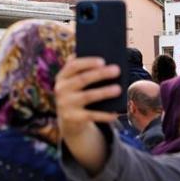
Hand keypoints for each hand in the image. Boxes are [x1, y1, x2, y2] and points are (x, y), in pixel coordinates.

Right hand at [54, 56, 120, 174]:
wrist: (69, 119)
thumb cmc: (77, 94)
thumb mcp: (75, 82)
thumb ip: (83, 71)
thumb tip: (103, 62)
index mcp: (62, 77)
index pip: (73, 66)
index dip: (87, 62)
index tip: (103, 61)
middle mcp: (61, 89)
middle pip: (82, 79)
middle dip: (100, 74)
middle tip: (116, 70)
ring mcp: (66, 104)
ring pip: (87, 96)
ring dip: (104, 92)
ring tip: (118, 89)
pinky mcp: (73, 118)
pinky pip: (91, 115)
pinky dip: (104, 115)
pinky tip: (115, 113)